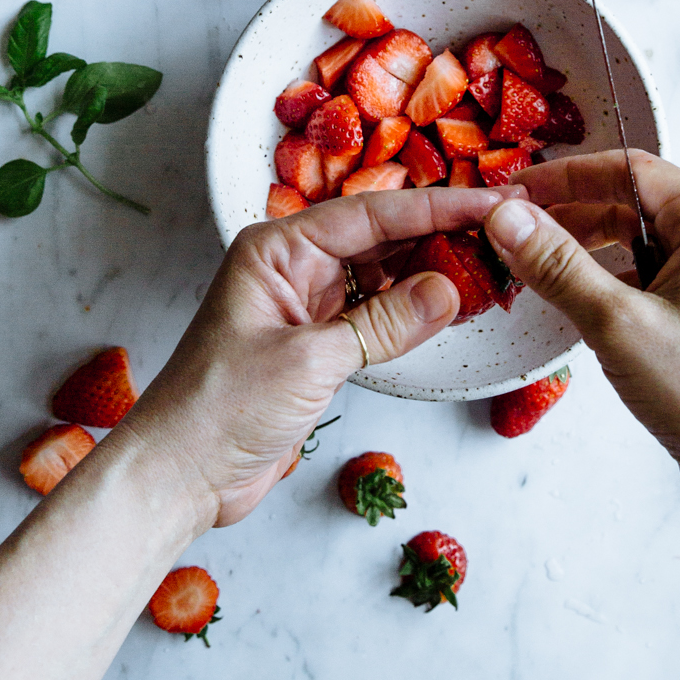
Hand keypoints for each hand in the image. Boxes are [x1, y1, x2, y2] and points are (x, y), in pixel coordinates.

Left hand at [118, 184, 525, 531]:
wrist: (177, 476)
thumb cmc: (219, 409)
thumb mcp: (309, 362)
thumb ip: (382, 324)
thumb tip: (449, 289)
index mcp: (278, 248)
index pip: (371, 213)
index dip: (436, 208)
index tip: (491, 203)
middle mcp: (292, 266)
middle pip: (379, 236)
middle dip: (438, 234)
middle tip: (502, 233)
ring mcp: (305, 305)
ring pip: (381, 273)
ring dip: (429, 272)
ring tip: (488, 266)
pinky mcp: (316, 344)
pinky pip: (374, 313)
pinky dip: (411, 311)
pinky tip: (449, 308)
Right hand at [481, 150, 679, 507]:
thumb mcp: (618, 324)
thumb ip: (557, 265)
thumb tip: (507, 216)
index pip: (627, 169)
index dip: (565, 176)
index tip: (514, 192)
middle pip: (629, 202)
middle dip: (568, 216)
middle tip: (512, 233)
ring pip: (635, 243)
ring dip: (583, 252)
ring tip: (533, 271)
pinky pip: (646, 279)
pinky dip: (605, 284)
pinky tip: (572, 305)